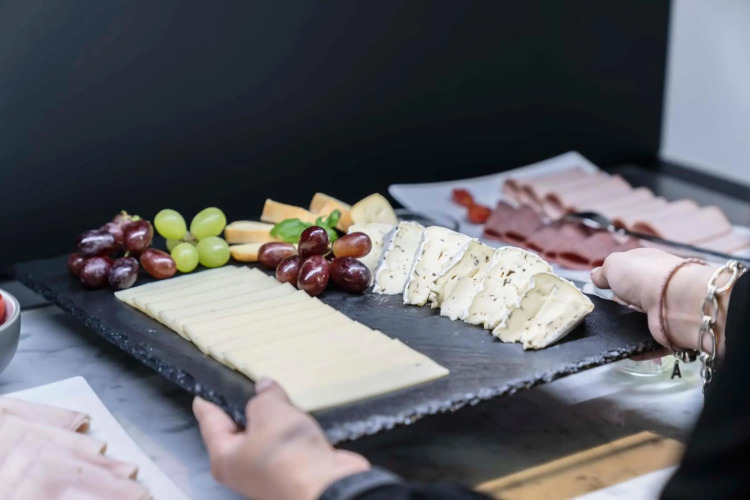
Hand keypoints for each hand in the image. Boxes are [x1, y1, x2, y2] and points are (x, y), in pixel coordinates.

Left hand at [193, 379, 369, 499]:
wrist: (326, 485)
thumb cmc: (288, 455)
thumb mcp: (269, 411)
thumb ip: (263, 396)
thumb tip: (265, 389)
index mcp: (225, 457)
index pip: (210, 423)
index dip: (207, 404)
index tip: (201, 395)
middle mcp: (243, 468)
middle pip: (238, 428)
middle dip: (245, 406)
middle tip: (247, 384)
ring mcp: (269, 470)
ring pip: (265, 435)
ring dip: (273, 417)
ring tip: (277, 395)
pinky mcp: (293, 468)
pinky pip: (286, 442)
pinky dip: (291, 429)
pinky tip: (298, 414)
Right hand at [591, 248, 721, 353]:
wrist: (675, 300)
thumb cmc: (643, 276)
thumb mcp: (614, 264)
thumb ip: (603, 272)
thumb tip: (595, 276)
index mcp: (649, 265)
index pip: (630, 272)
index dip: (615, 280)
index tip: (600, 291)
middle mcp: (659, 286)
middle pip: (634, 298)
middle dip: (618, 306)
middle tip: (602, 312)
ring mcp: (665, 310)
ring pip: (640, 321)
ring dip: (626, 327)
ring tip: (609, 332)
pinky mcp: (669, 333)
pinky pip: (649, 343)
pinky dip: (638, 348)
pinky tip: (624, 349)